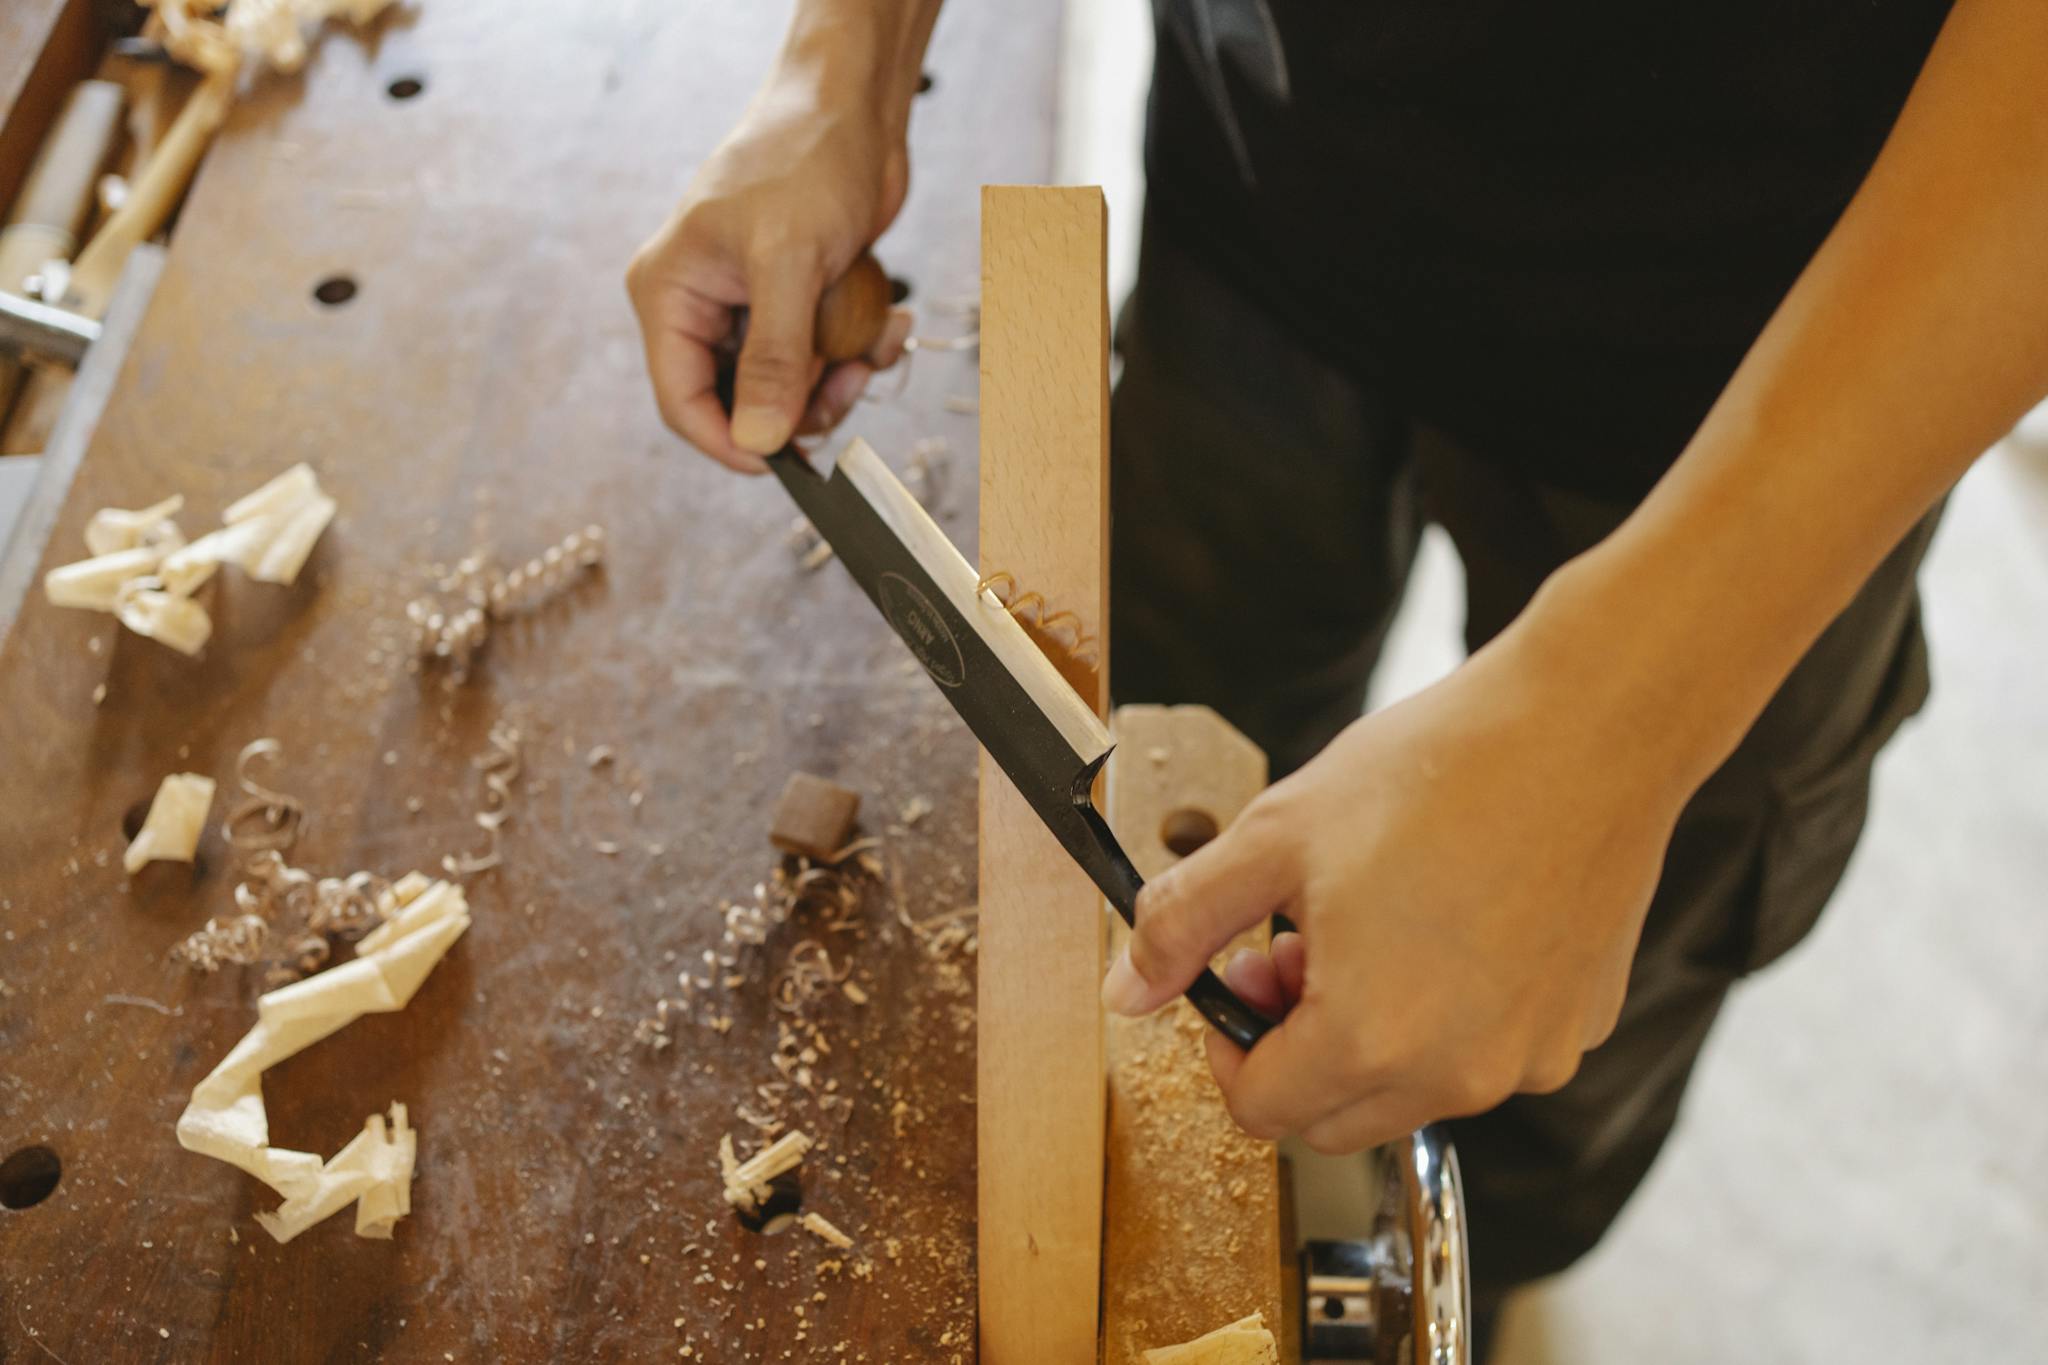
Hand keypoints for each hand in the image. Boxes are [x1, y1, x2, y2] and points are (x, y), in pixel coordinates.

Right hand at [627, 73, 912, 472]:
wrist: (853, 108)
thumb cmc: (804, 159)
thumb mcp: (788, 263)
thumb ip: (772, 358)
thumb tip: (758, 440)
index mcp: (669, 294)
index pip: (681, 401)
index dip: (730, 441)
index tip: (784, 463)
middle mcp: (702, 305)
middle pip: (742, 402)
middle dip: (800, 405)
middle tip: (847, 386)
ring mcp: (752, 306)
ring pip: (791, 387)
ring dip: (841, 376)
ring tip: (873, 341)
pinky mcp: (798, 302)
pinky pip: (825, 356)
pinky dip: (861, 347)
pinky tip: (887, 319)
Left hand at [1101, 617, 1693, 1153]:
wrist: (1587, 728)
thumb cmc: (1437, 772)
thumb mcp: (1274, 837)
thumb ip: (1183, 922)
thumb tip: (1125, 991)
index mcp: (1371, 1038)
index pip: (1261, 1111)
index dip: (1228, 1045)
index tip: (1239, 977)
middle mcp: (1459, 1075)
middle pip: (1334, 1116)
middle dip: (1294, 1044)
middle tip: (1296, 945)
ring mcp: (1529, 1059)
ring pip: (1411, 1088)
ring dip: (1371, 1031)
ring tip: (1376, 920)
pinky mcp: (1579, 1029)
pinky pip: (1488, 1053)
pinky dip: (1452, 1013)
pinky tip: (1453, 918)